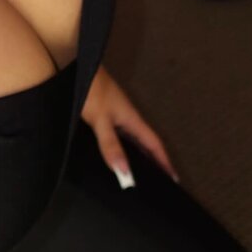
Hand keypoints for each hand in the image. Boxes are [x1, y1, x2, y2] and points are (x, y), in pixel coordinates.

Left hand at [81, 65, 180, 187]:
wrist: (77, 68)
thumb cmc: (92, 91)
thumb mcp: (101, 120)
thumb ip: (111, 145)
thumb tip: (126, 175)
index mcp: (132, 120)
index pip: (154, 144)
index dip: (164, 161)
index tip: (175, 180)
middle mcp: (127, 118)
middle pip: (145, 143)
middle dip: (154, 161)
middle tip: (158, 183)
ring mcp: (116, 114)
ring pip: (132, 140)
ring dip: (137, 155)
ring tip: (138, 174)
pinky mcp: (104, 113)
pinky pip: (119, 136)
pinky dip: (121, 148)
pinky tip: (114, 154)